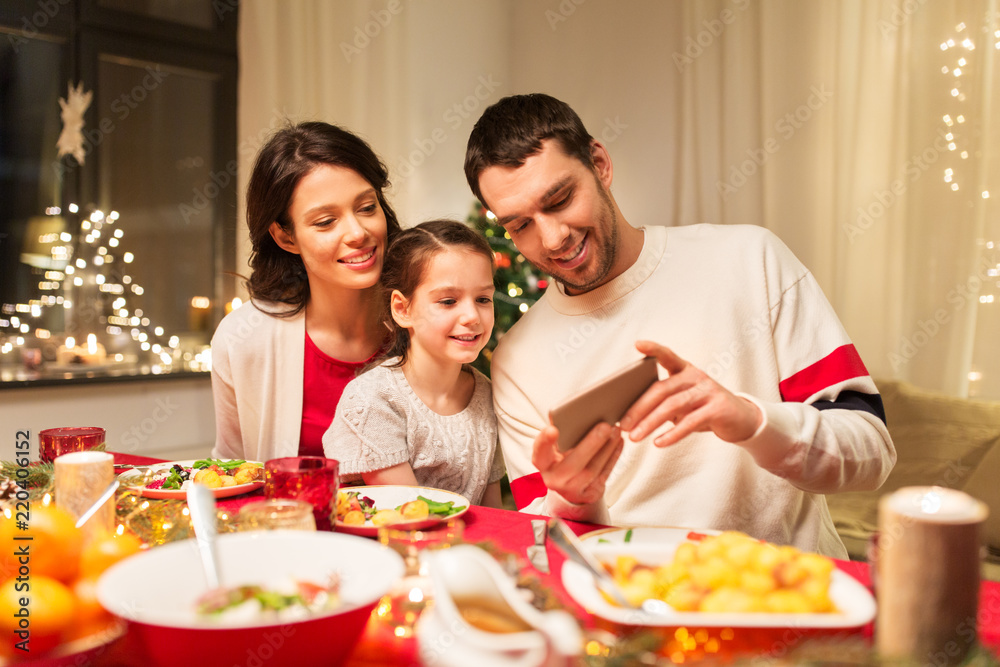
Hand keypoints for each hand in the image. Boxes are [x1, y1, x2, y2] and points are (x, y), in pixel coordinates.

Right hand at [531, 422, 623, 505]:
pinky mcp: (590, 494)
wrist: (570, 487)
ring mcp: (572, 489)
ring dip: (607, 448)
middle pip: (572, 464)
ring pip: (592, 470)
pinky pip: (604, 474)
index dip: (545, 441)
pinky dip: (613, 456)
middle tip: (605, 426)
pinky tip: (619, 441)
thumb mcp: (556, 447)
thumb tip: (581, 412)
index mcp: (542, 462)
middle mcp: (554, 478)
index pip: (540, 451)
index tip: (553, 429)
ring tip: (616, 429)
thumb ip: (563, 434)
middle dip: (590, 444)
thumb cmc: (563, 457)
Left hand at [619, 340, 762, 446]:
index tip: (638, 344)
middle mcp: (696, 376)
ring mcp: (708, 391)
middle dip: (639, 408)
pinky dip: (672, 434)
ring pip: (673, 406)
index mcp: (685, 370)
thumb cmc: (704, 409)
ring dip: (650, 423)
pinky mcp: (718, 408)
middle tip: (623, 425)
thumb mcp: (685, 401)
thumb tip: (632, 416)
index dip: (654, 349)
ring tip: (635, 437)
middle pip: (662, 389)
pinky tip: (658, 442)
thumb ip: (664, 401)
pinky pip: (690, 422)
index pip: (668, 355)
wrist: (742, 420)